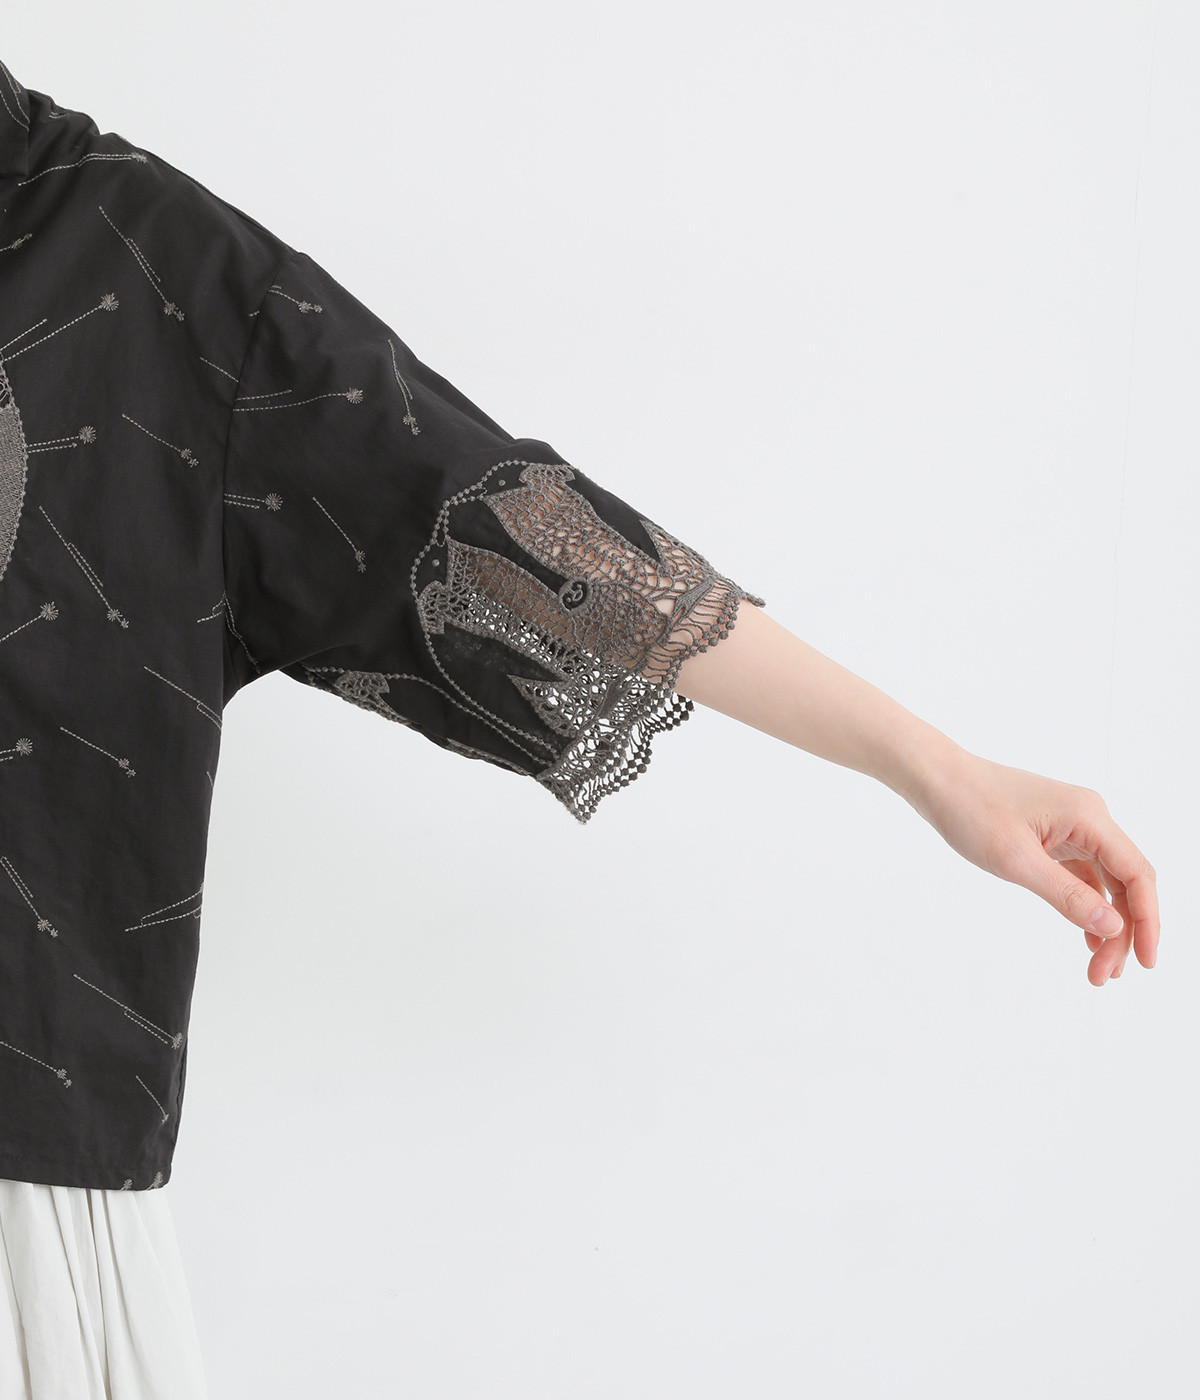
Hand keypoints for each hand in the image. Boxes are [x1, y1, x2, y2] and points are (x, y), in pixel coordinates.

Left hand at [912, 748, 1158, 984]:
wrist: (937, 779)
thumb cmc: (971, 810)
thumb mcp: (1016, 861)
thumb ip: (1067, 895)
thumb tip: (1113, 927)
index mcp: (1089, 817)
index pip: (1137, 875)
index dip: (1148, 921)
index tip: (1145, 961)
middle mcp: (1090, 818)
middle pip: (1125, 883)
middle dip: (1123, 931)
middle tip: (1104, 975)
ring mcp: (1073, 826)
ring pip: (1105, 882)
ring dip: (1105, 923)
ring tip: (1097, 967)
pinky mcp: (1055, 834)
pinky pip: (1083, 874)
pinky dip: (1086, 905)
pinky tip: (1086, 936)